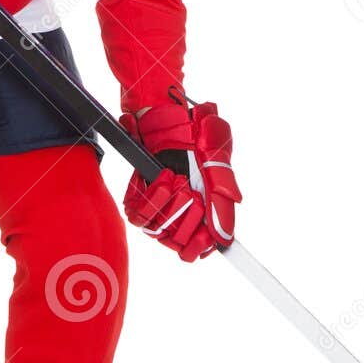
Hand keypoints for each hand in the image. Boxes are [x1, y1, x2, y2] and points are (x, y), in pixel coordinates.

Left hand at [121, 98, 239, 260]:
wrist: (167, 115)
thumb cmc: (195, 135)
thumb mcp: (217, 161)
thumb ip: (223, 198)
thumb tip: (224, 236)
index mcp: (205, 208)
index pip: (201, 245)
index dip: (200, 247)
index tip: (202, 242)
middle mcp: (181, 211)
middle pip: (181, 241)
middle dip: (187, 215)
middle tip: (191, 190)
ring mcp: (159, 206)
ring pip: (160, 231)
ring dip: (169, 203)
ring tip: (175, 179)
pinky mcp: (138, 199)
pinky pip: (139, 216)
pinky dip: (151, 195)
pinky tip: (160, 177)